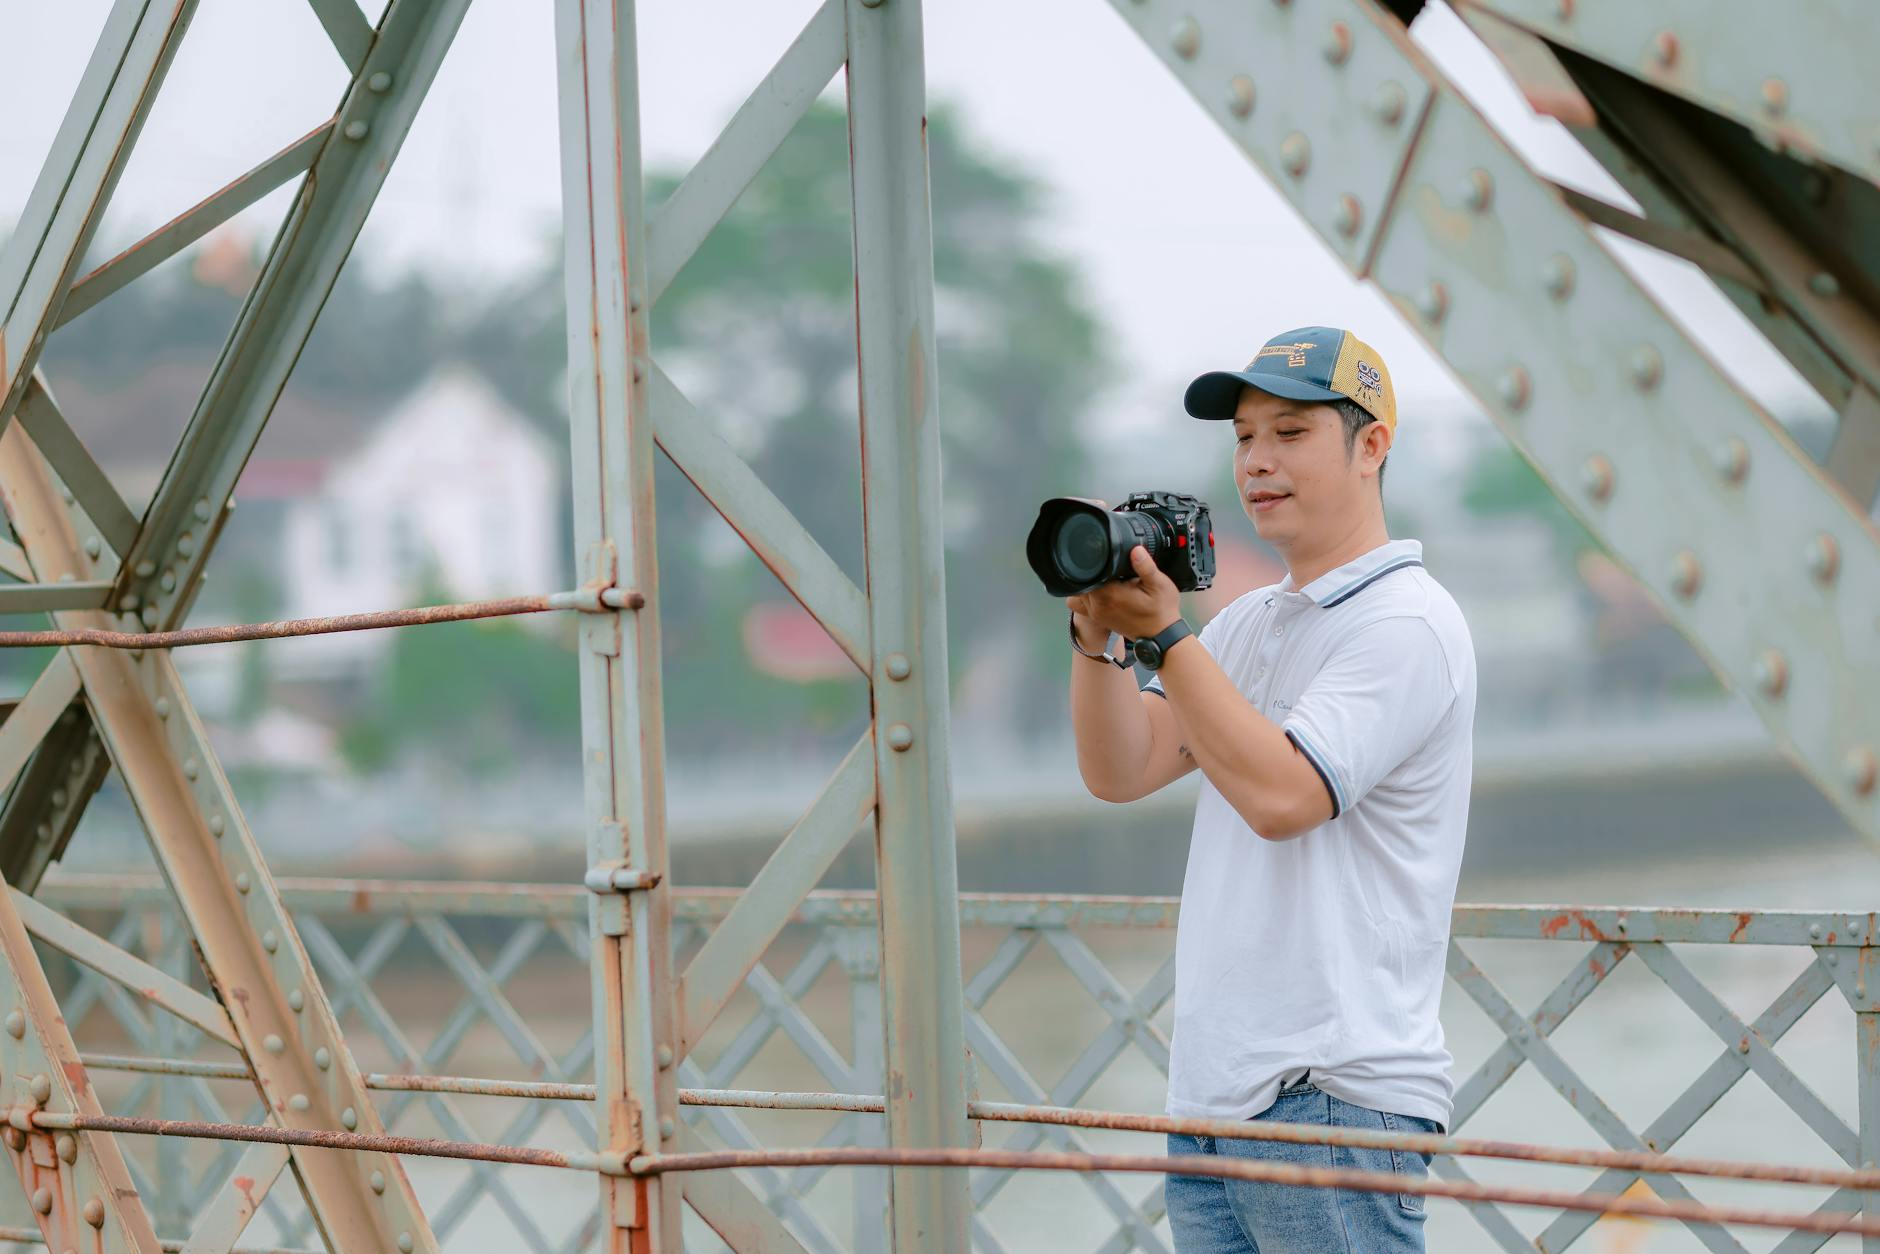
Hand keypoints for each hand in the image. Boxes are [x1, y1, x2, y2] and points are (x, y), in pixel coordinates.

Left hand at [1064, 547, 1182, 641]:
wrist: (1162, 636)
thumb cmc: (1162, 611)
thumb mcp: (1159, 585)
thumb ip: (1146, 566)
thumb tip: (1136, 549)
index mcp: (1110, 595)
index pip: (1089, 571)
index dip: (1095, 560)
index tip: (1106, 556)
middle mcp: (1098, 606)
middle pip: (1080, 581)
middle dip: (1092, 571)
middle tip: (1110, 567)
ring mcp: (1096, 614)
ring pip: (1079, 593)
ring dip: (1089, 583)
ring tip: (1106, 578)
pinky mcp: (1099, 619)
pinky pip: (1081, 605)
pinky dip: (1087, 596)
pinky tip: (1103, 590)